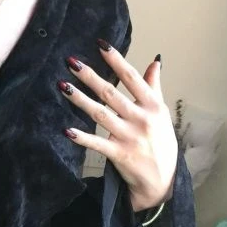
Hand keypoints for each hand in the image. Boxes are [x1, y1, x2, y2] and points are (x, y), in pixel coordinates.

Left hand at [59, 43, 178, 214]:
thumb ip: (155, 88)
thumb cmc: (162, 143)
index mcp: (153, 106)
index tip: (100, 45)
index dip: (116, 60)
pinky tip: (67, 130)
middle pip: (111, 94)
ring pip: (100, 114)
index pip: (132, 78)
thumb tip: (155, 62)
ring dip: (80, 99)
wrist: (163, 181)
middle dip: (90, 77)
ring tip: (63, 86)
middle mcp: (141, 119)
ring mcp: (130, 137)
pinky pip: (97, 144)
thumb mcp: (162, 114)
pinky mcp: (120, 155)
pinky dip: (82, 137)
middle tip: (71, 62)